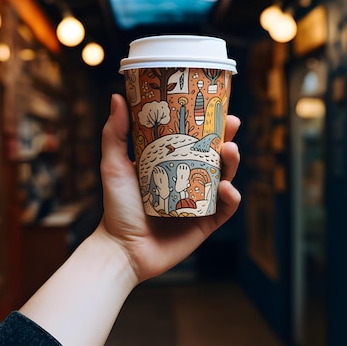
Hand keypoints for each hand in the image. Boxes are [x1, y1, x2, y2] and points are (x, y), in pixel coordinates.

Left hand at [96, 93, 240, 283]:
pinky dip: (231, 197)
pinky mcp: (206, 224)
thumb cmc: (117, 207)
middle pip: (216, 156)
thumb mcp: (114, 166)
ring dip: (232, 163)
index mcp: (171, 165)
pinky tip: (226, 187)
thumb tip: (118, 97)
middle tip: (232, 125)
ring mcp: (199, 202)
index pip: (195, 140)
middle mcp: (188, 181)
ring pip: (226, 178)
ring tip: (230, 152)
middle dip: (228, 139)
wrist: (122, 248)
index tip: (218, 108)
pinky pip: (226, 209)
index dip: (210, 125)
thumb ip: (115, 134)